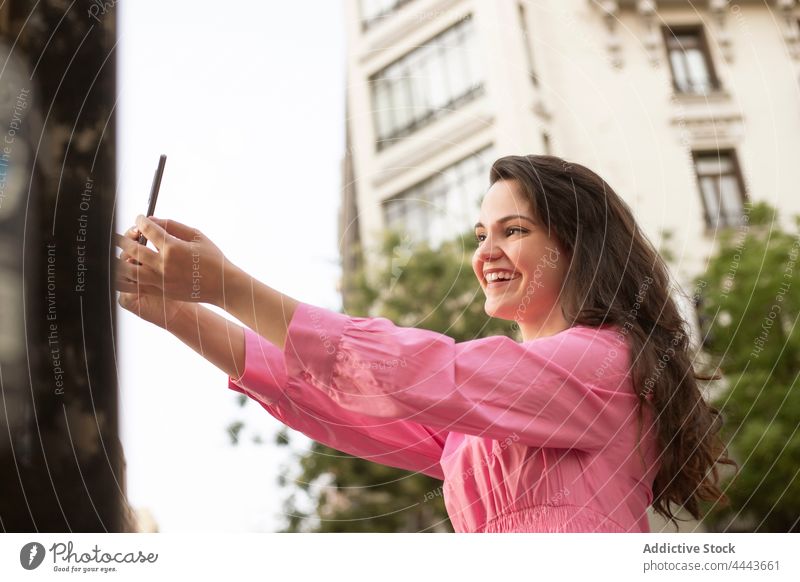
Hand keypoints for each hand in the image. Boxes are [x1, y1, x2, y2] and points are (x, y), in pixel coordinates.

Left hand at [113, 216, 229, 304]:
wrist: (222, 286)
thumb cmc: (213, 259)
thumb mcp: (197, 236)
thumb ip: (173, 226)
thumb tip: (152, 220)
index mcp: (173, 248)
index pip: (147, 229)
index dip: (140, 221)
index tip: (139, 219)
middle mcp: (163, 264)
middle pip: (132, 248)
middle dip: (123, 238)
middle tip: (121, 235)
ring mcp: (160, 280)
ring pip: (127, 270)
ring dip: (120, 259)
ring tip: (120, 253)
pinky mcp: (160, 291)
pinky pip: (134, 286)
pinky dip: (124, 278)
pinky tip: (123, 270)